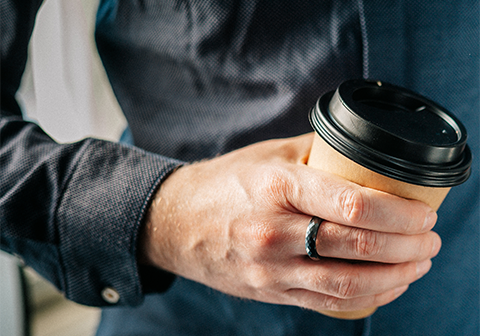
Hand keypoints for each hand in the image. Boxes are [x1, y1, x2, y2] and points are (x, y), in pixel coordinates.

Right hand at [139, 133, 439, 311]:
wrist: (176, 223)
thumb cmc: (224, 183)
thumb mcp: (268, 156)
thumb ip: (317, 155)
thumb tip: (364, 156)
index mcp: (277, 188)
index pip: (353, 206)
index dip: (400, 214)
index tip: (424, 214)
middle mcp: (273, 233)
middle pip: (357, 246)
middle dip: (408, 247)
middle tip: (431, 239)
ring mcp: (271, 269)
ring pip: (348, 283)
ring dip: (395, 277)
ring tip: (419, 265)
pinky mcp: (270, 291)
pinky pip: (327, 303)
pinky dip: (366, 298)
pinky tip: (387, 287)